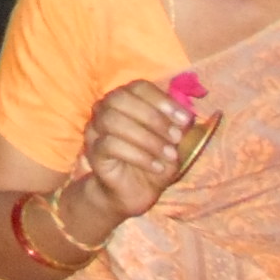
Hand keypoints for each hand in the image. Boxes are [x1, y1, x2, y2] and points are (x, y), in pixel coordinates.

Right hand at [80, 80, 191, 221]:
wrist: (133, 192)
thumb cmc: (153, 162)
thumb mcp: (171, 144)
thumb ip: (176, 127)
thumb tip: (186, 117)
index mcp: (125, 101)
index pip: (138, 87)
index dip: (162, 100)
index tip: (184, 119)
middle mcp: (104, 109)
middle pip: (120, 98)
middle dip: (153, 117)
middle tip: (176, 138)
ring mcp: (95, 130)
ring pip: (112, 120)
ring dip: (147, 137)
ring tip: (169, 154)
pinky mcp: (93, 152)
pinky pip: (110, 145)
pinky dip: (138, 155)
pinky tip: (156, 167)